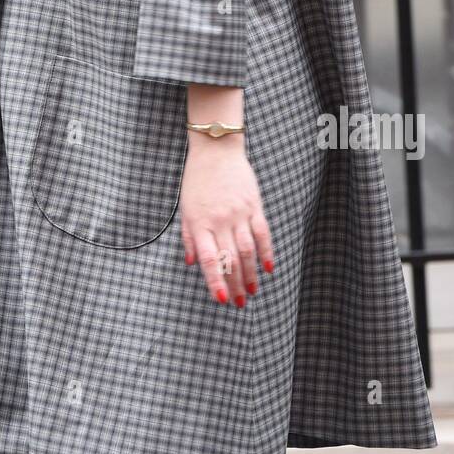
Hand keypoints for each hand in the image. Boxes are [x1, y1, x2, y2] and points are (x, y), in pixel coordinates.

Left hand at [179, 133, 273, 305]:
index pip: (209, 259)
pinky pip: (262, 233)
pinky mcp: (254, 206)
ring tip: (252, 291)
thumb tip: (192, 264)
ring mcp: (239, 213)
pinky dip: (266, 252)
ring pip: (248, 251)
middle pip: (230, 259)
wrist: (215, 150)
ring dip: (250, 274)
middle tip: (238, 303)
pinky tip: (268, 268)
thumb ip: (189, 237)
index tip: (220, 299)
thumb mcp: (185, 208)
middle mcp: (220, 220)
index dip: (215, 281)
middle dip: (234, 285)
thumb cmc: (196, 180)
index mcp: (200, 223)